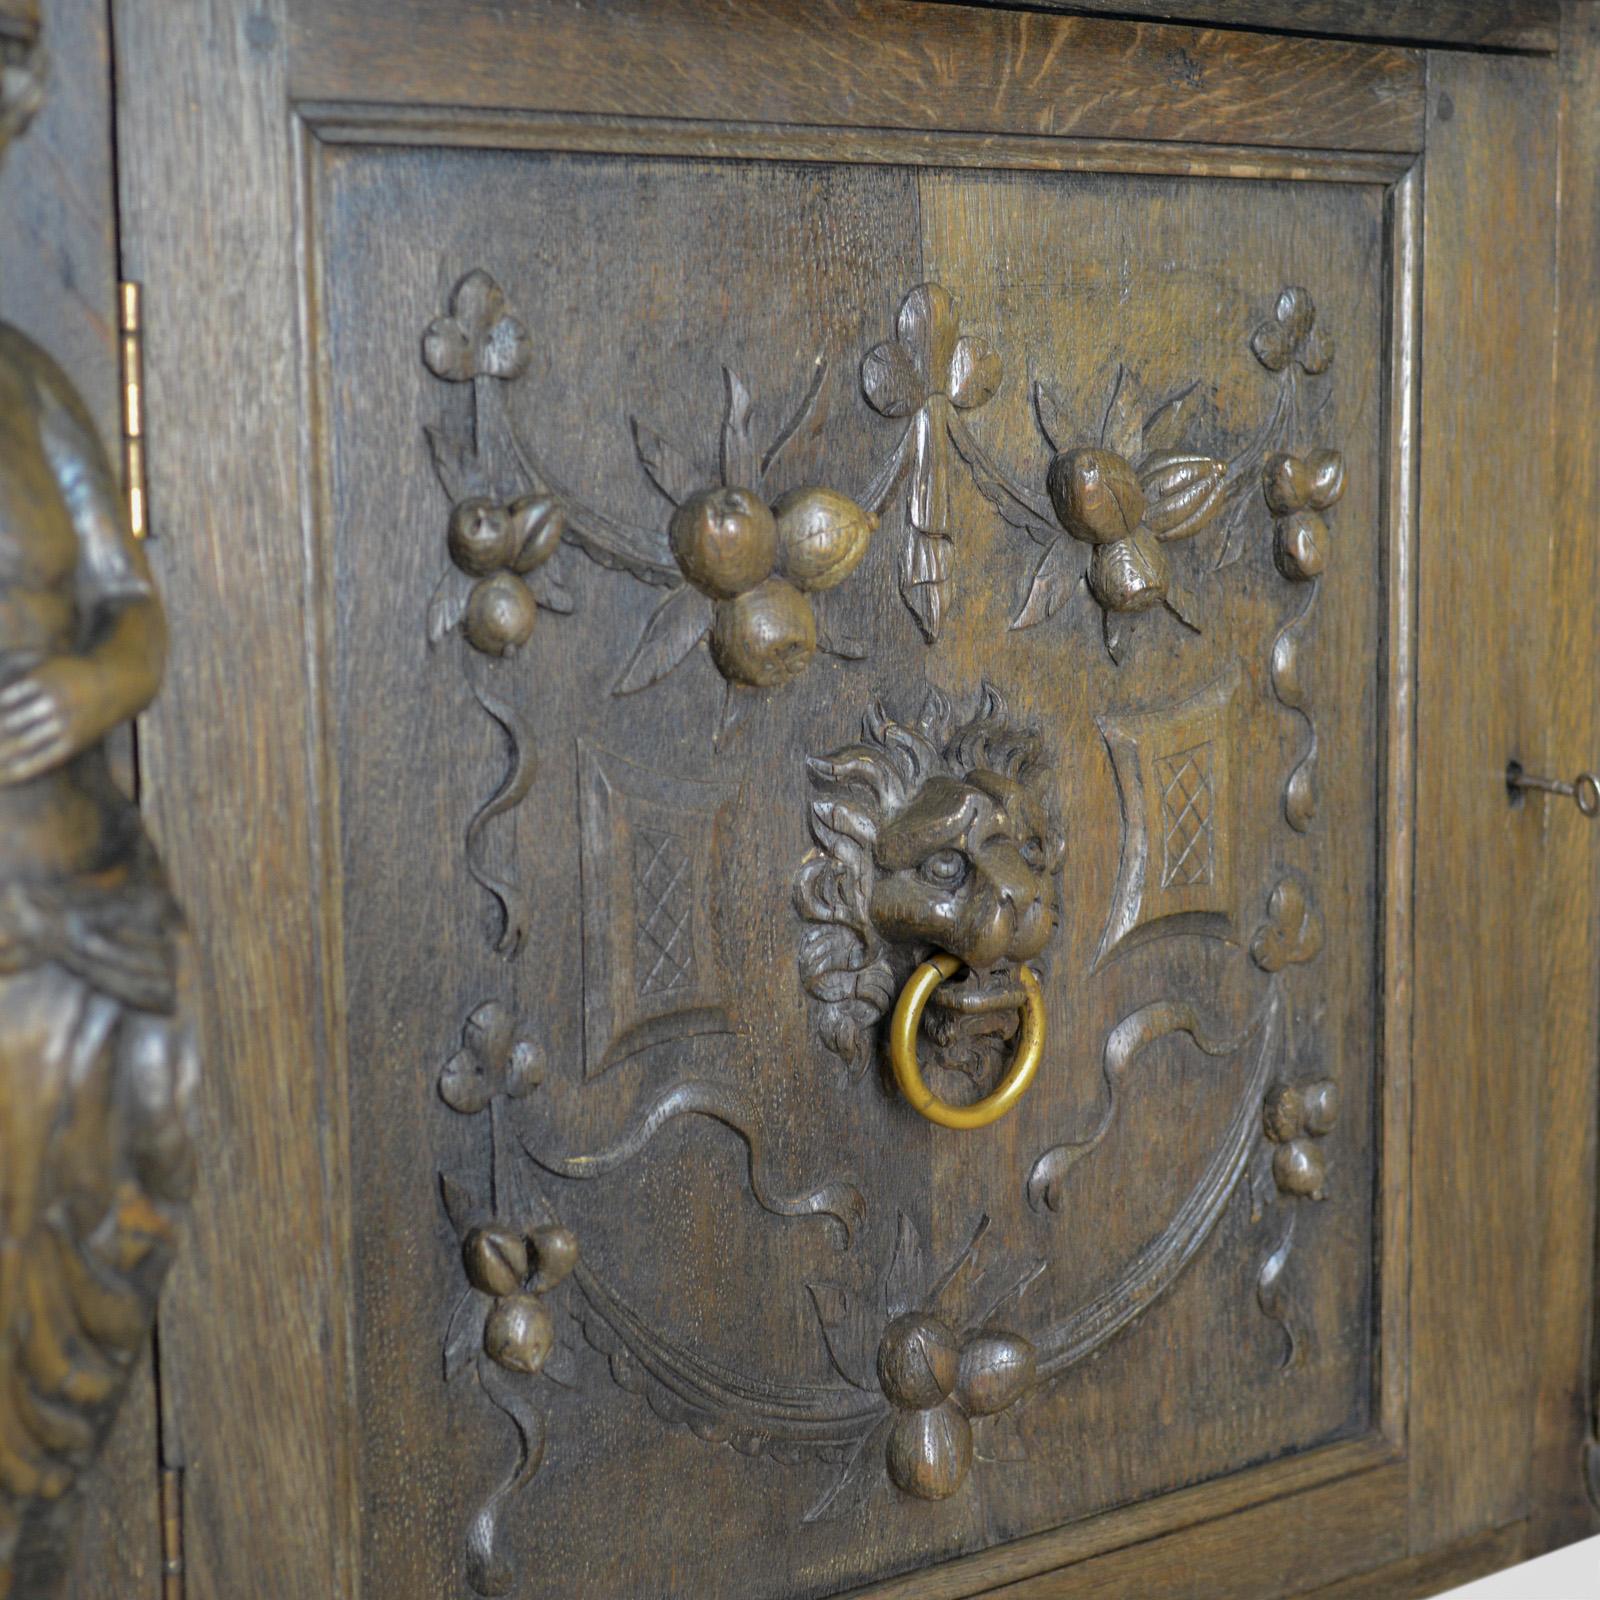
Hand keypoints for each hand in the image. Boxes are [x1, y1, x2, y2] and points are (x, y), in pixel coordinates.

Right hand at [0, 656, 102, 783]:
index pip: (32, 763)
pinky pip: (16, 692)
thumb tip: (22, 772)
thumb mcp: (82, 740)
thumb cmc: (91, 717)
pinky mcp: (47, 678)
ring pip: (14, 718)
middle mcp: (62, 722)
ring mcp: (54, 699)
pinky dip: (1, 699)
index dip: (8, 772)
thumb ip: (54, 754)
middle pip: (20, 742)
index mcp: (71, 742)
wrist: (114, 682)